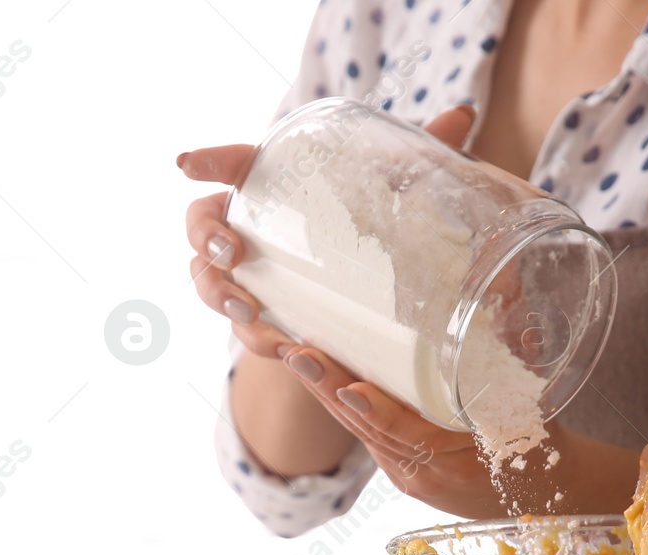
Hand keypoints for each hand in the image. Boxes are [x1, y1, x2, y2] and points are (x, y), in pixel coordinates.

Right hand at [177, 106, 478, 359]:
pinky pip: (245, 328)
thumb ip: (420, 155)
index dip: (206, 160)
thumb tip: (462, 113)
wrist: (369, 292)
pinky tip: (284, 348)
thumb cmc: (369, 223)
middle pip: (200, 223)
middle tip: (231, 252)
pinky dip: (260, 338)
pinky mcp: (262, 316)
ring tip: (249, 312)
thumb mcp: (394, 191)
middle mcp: (247, 226)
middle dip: (204, 237)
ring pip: (207, 280)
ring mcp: (246, 274)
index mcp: (270, 184)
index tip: (185, 163)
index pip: (230, 163)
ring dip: (219, 294)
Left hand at [277, 343, 519, 516]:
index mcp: (463, 460)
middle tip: (298, 354)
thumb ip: (519, 355)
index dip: (380, 412)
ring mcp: (411, 478)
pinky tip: (318, 381)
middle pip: (371, 432)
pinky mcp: (402, 475)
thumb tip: (511, 295)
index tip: (349, 386)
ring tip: (298, 359)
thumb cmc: (540, 448)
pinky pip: (368, 440)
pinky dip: (342, 409)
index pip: (412, 435)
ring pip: (362, 435)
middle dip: (330, 391)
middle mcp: (429, 473)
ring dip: (327, 397)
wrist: (543, 498)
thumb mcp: (533, 407)